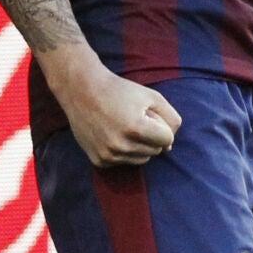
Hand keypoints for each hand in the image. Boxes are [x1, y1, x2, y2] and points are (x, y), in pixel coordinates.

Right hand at [53, 60, 181, 167]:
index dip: (162, 125)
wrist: (82, 91)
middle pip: (155, 151)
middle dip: (151, 136)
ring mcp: (108, 155)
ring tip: (124, 126)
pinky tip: (112, 133)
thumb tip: (169, 147)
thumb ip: (171, 119)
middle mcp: (121, 145)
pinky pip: (124, 161)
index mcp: (136, 128)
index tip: (148, 113)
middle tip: (134, 118)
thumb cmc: (120, 91)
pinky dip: (124, 151)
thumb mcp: (152, 96)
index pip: (167, 139)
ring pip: (142, 159)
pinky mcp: (99, 161)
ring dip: (140, 145)